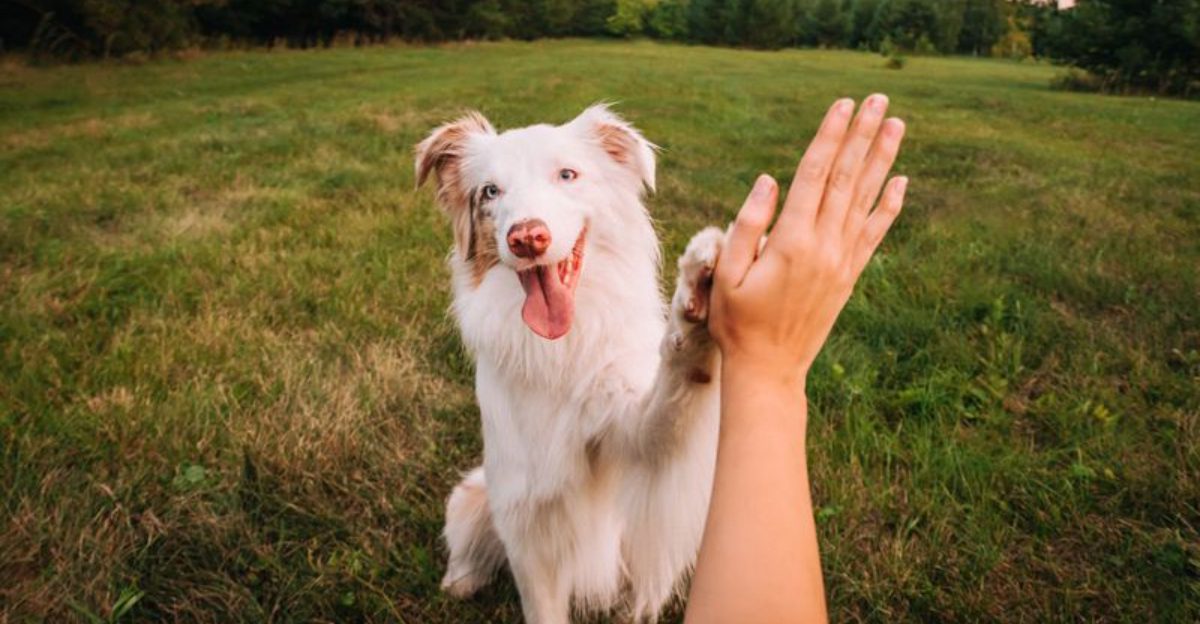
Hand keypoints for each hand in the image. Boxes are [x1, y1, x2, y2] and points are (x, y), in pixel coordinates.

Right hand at [709, 95, 907, 384]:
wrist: (769, 369)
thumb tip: (770, 181)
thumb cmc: (737, 322)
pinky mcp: (849, 276)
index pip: (814, 175)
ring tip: (896, 125)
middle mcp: (824, 246)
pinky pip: (874, 233)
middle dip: (862, 136)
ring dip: (881, 160)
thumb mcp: (726, 273)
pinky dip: (888, 206)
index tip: (843, 106)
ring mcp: (841, 261)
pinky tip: (900, 182)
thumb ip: (747, 224)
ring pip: (865, 199)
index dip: (830, 137)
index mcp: (791, 241)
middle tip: (879, 100)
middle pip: (846, 179)